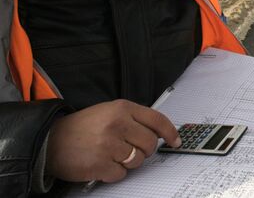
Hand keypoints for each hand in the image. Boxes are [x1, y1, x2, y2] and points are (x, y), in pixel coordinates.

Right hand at [46, 99, 179, 182]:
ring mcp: (109, 144)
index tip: (176, 141)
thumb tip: (159, 133)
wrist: (50, 140)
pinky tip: (102, 163)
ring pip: (138, 160)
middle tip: (128, 148)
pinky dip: (113, 172)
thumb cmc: (82, 127)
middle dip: (143, 150)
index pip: (157, 120)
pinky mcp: (100, 163)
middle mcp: (117, 124)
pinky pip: (121, 173)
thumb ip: (134, 119)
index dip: (170, 132)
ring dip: (127, 162)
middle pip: (149, 143)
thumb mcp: (109, 112)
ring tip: (110, 154)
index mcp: (122, 108)